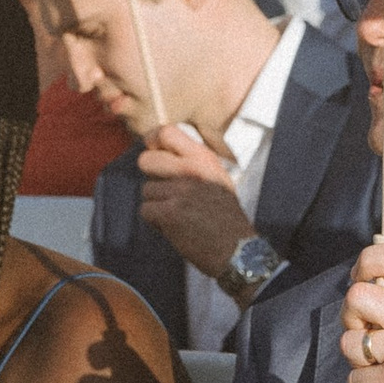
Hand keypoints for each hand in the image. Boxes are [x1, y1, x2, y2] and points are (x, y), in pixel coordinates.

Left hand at [134, 126, 253, 278]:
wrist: (237, 249)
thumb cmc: (226, 217)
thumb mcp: (217, 178)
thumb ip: (194, 163)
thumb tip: (161, 151)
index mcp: (204, 159)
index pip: (167, 132)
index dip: (154, 141)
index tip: (155, 152)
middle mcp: (192, 170)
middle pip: (146, 160)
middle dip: (151, 177)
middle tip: (165, 192)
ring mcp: (180, 191)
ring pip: (146, 190)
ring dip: (157, 204)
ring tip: (178, 215)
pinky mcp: (170, 213)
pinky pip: (146, 210)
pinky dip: (156, 222)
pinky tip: (174, 227)